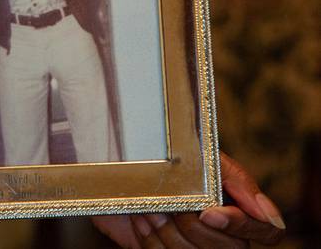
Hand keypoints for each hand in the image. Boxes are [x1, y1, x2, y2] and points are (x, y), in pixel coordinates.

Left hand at [92, 152, 285, 247]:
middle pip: (229, 247)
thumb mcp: (207, 158)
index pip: (268, 229)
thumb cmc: (175, 162)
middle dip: (192, 225)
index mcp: (243, 211)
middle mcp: (228, 237)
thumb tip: (265, 211)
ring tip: (151, 208)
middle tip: (170, 204)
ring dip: (165, 229)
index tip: (209, 213)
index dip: (241, 225)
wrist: (130, 169)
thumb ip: (236, 179)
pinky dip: (149, 237)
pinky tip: (142, 219)